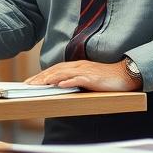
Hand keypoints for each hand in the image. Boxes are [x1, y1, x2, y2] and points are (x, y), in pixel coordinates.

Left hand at [25, 60, 140, 90]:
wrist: (124, 74)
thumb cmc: (107, 78)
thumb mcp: (88, 78)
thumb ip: (75, 80)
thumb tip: (61, 86)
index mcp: (77, 66)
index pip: (55, 69)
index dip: (41, 75)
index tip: (30, 82)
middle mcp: (79, 66)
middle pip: (55, 70)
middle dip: (40, 77)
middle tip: (28, 84)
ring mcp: (85, 71)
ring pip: (64, 73)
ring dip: (50, 78)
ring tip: (39, 84)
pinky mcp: (93, 78)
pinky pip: (79, 79)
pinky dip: (69, 81)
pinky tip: (60, 85)